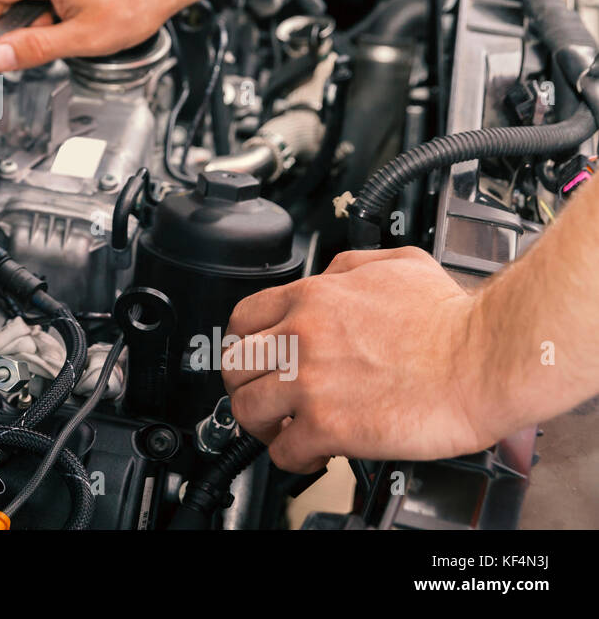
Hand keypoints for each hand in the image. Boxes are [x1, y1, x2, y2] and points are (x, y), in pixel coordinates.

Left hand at [222, 247, 498, 472]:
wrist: (486, 358)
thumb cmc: (454, 318)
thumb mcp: (395, 264)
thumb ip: (348, 267)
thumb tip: (328, 275)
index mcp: (312, 298)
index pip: (242, 319)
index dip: (244, 343)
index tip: (255, 358)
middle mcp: (301, 336)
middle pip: (235, 365)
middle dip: (244, 385)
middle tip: (262, 395)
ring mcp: (309, 381)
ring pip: (247, 410)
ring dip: (262, 424)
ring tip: (282, 428)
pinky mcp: (329, 425)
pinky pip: (283, 450)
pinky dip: (292, 457)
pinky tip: (312, 453)